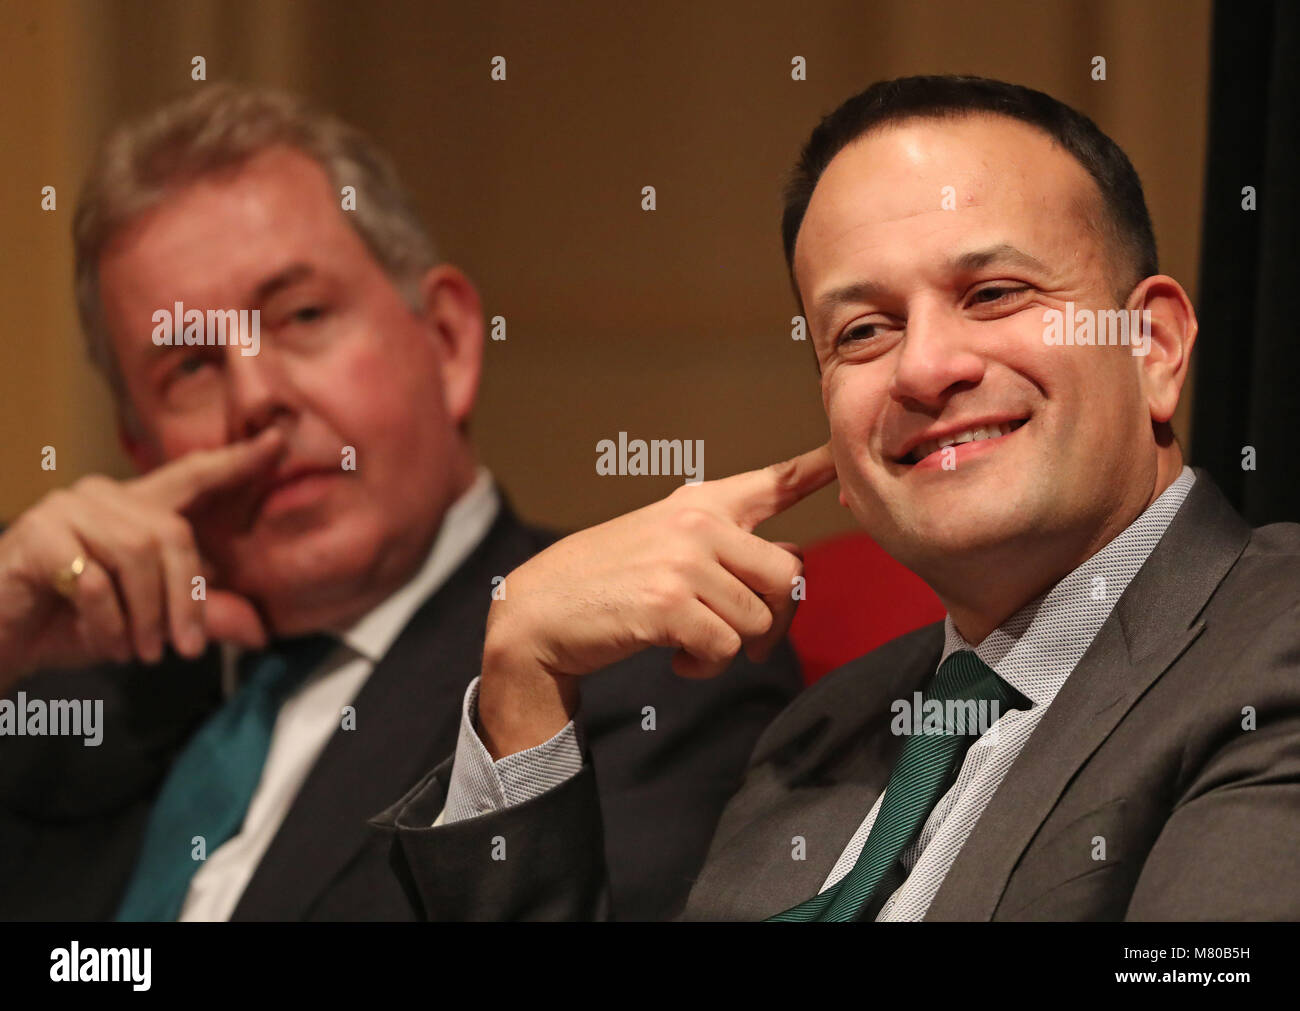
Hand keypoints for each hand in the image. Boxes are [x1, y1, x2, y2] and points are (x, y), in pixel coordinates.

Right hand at [0, 428, 285, 687]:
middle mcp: (104, 495)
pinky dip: (109, 622)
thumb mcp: (150, 622)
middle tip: (182, 649)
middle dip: (185, 598)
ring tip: (140, 651)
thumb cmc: (74, 623)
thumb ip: (201, 617)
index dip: (236, 461)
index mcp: (136, 507)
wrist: (2, 640)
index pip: (193, 475)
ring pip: (138, 554)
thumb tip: (259, 631)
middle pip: (171, 533)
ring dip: (146, 615)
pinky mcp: (39, 534)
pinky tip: (106, 643)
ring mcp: (67, 508)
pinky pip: (97, 580)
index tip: (278, 441)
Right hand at [477, 443, 835, 757]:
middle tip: (744, 637)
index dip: (818, 470)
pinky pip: (726, 648)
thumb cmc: (606, 583)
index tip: (849, 456)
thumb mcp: (663, 543)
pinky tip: (676, 658)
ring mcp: (683, 563)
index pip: (773, 482)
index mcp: (699, 504)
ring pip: (759, 619)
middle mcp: (697, 524)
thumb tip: (793, 570)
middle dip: (775, 617)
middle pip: (788, 575)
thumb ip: (726, 547)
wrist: (537, 612)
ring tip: (692, 645)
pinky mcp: (668, 605)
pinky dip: (706, 666)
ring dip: (733, 648)